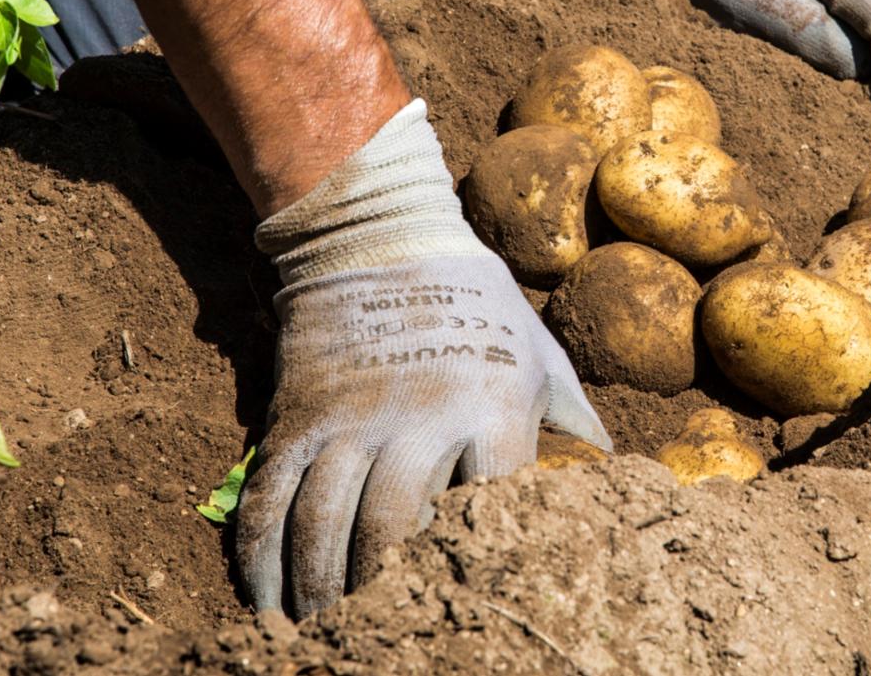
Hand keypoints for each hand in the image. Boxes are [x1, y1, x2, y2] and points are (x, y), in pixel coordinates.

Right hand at [236, 102, 608, 616]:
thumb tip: (609, 467)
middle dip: (382, 598)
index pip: (492, 510)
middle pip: (393, 533)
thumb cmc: (479, 301)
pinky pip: (270, 497)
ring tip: (320, 635)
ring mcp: (350, 419)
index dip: (479, 566)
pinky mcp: (297, 415)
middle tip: (378, 637)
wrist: (382, 236)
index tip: (475, 608)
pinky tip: (267, 600)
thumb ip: (571, 416)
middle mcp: (420, 420)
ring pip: (324, 525)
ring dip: (318, 591)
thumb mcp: (540, 353)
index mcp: (493, 411)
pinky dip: (261, 556)